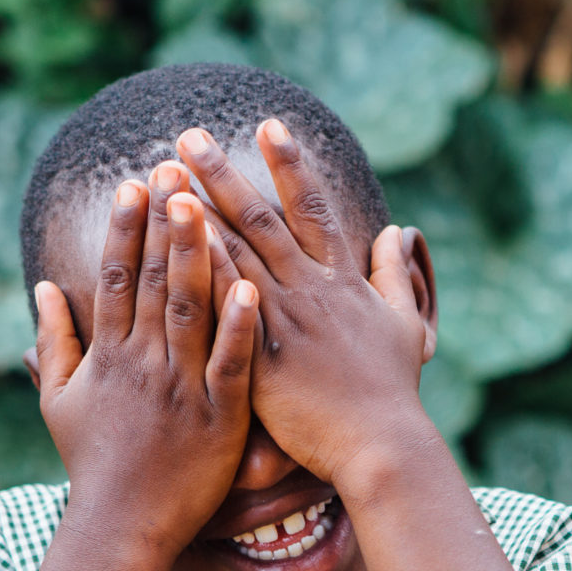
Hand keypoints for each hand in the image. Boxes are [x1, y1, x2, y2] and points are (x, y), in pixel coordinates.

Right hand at [32, 167, 258, 559]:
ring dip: (199, 256)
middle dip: (165, 223)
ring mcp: (182, 388)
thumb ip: (54, 340)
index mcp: (110, 355)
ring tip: (205, 205)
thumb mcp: (59, 400)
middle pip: (156, 282)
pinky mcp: (218, 418)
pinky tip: (251, 286)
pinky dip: (239, 327)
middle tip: (175, 167)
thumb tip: (42, 287)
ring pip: (191, 312)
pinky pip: (230, 366)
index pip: (117, 278)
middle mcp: (143, 364)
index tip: (135, 183)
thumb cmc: (93, 463)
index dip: (125, 229)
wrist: (121, 527)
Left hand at [174, 121, 435, 485]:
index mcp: (342, 282)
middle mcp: (311, 290)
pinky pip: (225, 303)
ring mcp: (284, 320)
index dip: (292, 165)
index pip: (314, 208)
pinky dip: (202, 266)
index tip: (270, 125)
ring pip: (237, 252)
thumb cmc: (393, 392)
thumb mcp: (406, 325)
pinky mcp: (261, 356)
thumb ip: (396, 275)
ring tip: (165, 174)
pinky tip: (174, 241)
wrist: (381, 445)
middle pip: (262, 218)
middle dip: (224, 173)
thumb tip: (397, 231)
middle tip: (189, 135)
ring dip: (199, 209)